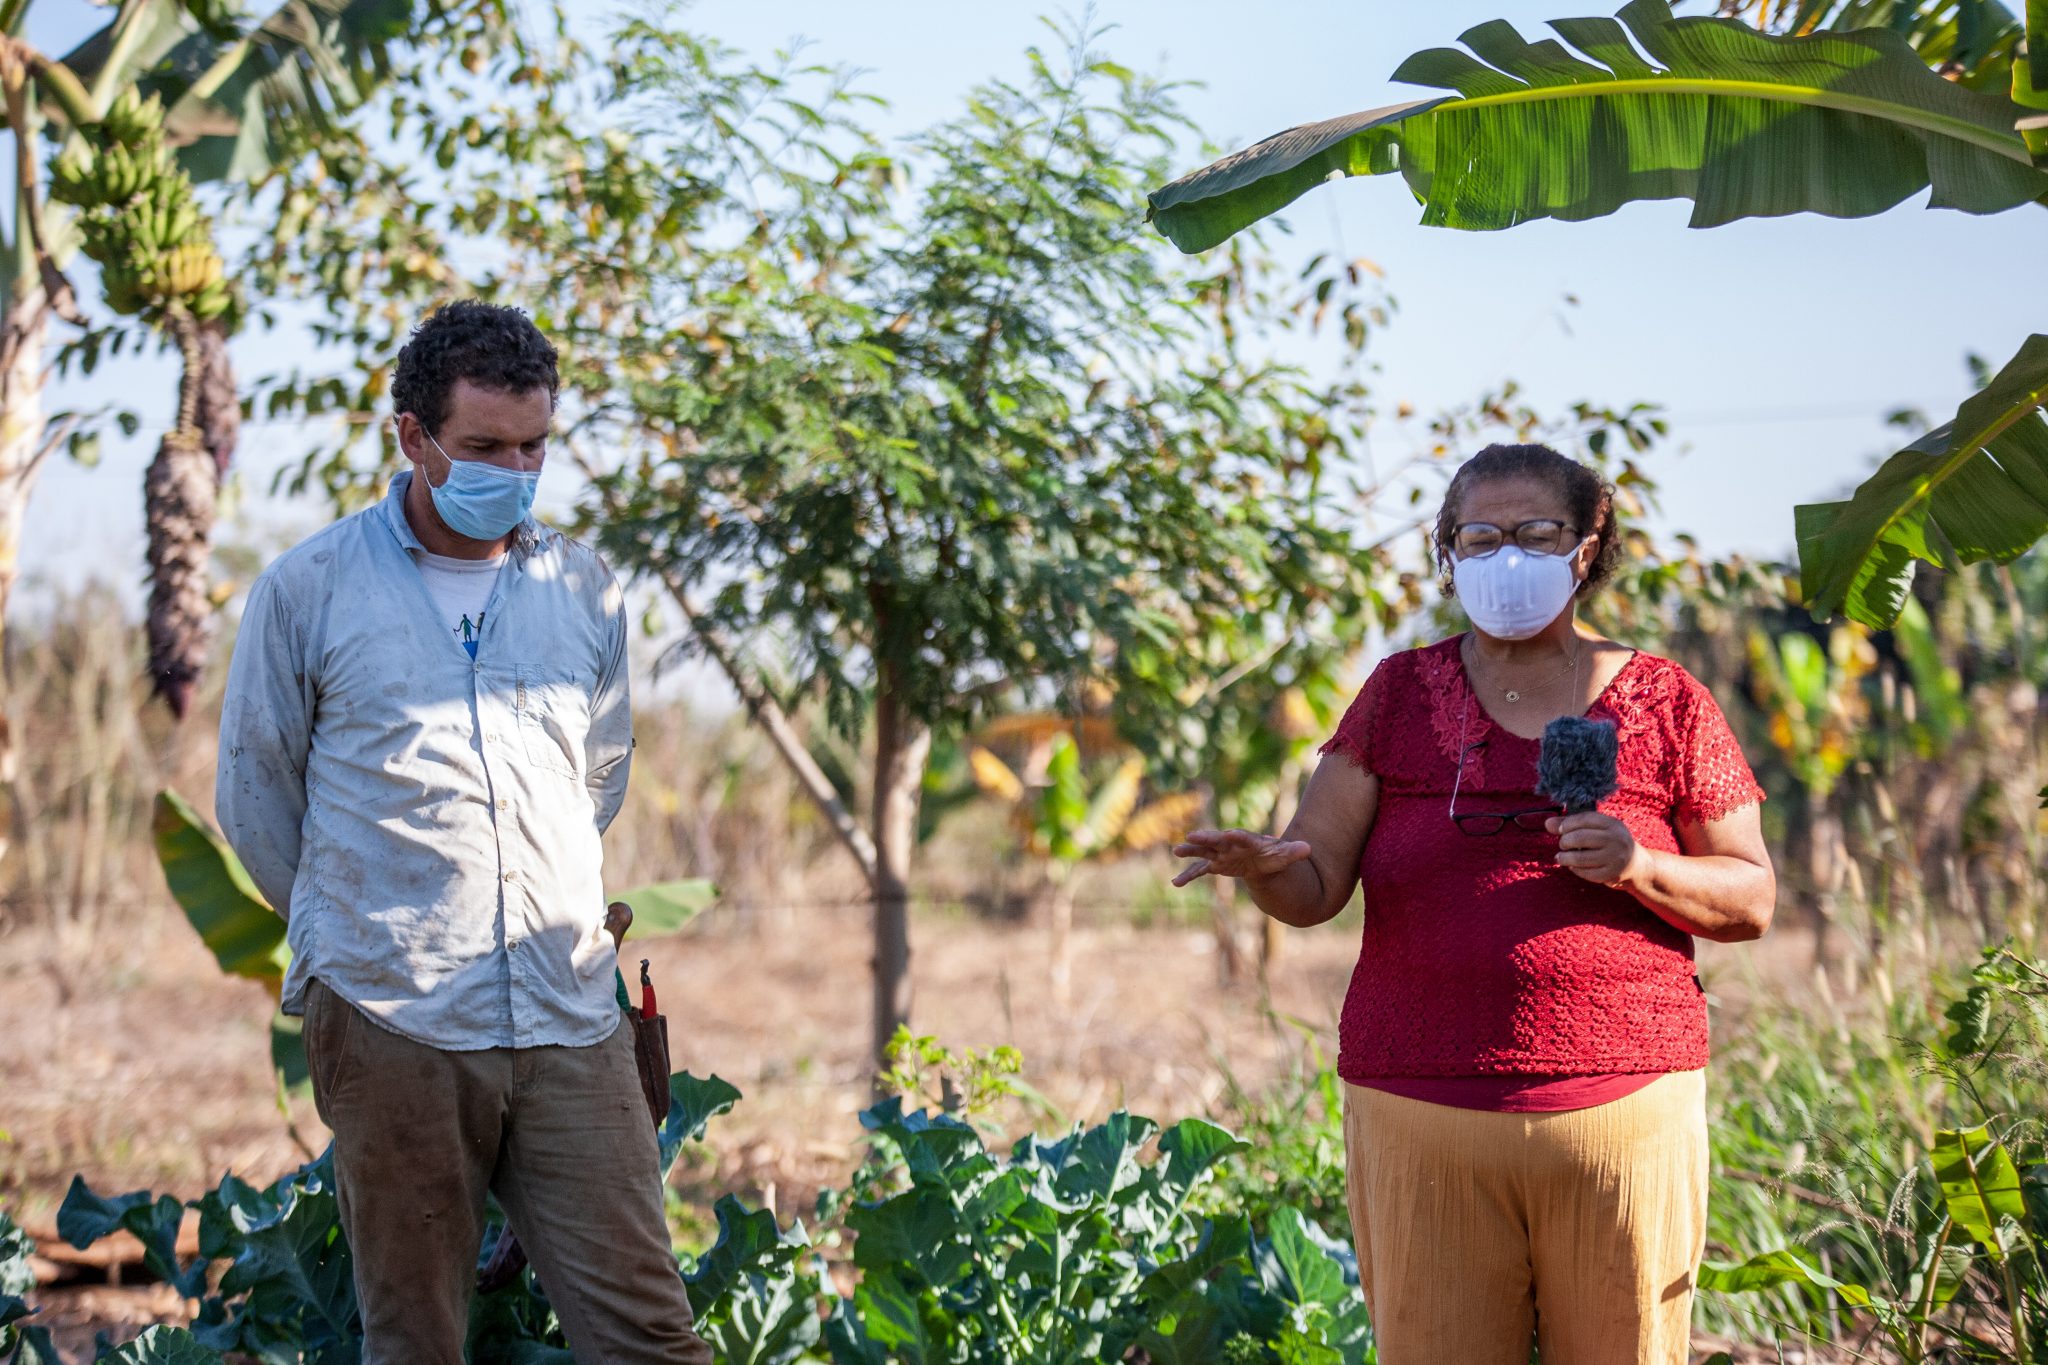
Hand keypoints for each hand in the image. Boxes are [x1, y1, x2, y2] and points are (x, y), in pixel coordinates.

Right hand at [1170, 828, 1312, 887]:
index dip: (1236, 836)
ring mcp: (1221, 854)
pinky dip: (1189, 876)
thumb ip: (1294, 852)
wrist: (1262, 861)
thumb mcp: (1284, 856)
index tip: (1230, 834)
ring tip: (1177, 851)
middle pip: (1217, 840)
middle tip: (1192, 836)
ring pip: (1203, 851)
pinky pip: (1199, 870)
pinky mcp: (1215, 865)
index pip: (1242, 837)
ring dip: (1191, 851)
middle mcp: (1231, 844)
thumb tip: (1308, 849)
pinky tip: (1176, 883)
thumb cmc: (1273, 856)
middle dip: (1205, 838)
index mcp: (1248, 841)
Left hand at [1546, 812, 1645, 887]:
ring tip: (1561, 857)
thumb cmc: (1611, 843)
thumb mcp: (1598, 829)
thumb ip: (1572, 824)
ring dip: (1565, 858)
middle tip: (1562, 844)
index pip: (1585, 819)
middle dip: (1565, 841)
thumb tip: (1547, 823)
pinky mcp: (1612, 874)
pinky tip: (1573, 866)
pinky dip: (1575, 869)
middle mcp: (1616, 840)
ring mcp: (1615, 858)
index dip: (1567, 824)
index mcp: (1613, 824)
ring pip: (1580, 858)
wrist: (1637, 865)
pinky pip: (1585, 873)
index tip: (1560, 830)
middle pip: (1580, 838)